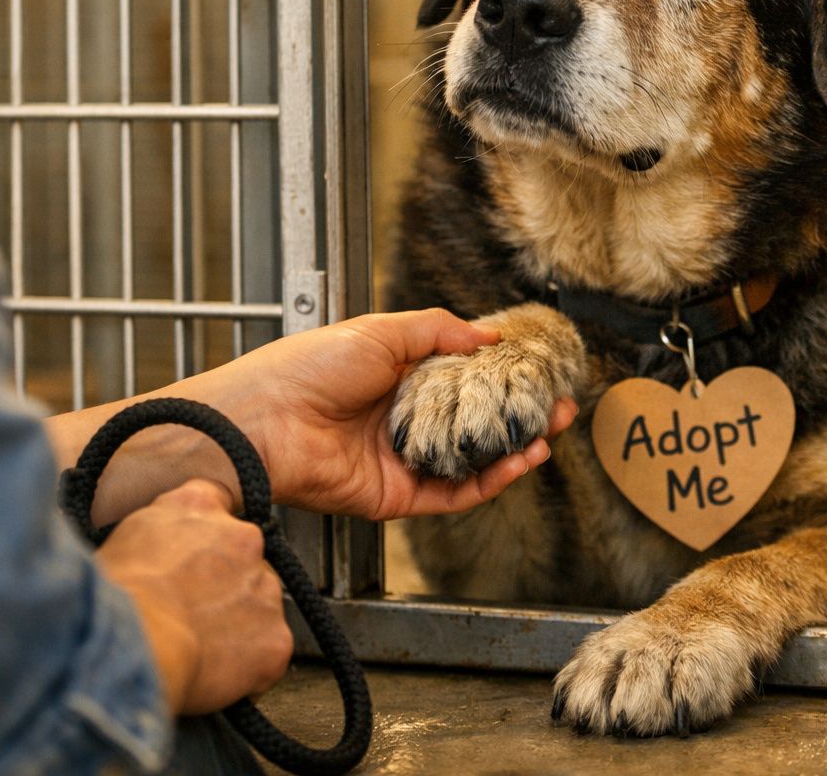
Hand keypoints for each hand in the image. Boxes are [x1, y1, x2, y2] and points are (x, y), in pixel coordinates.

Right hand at [97, 479, 291, 714]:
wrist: (134, 644)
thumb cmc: (112, 599)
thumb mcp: (122, 537)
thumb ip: (156, 529)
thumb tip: (160, 546)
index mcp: (199, 505)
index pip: (215, 503)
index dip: (205, 535)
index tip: (193, 558)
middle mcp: (243, 538)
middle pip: (242, 561)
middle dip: (221, 586)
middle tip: (187, 614)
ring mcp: (265, 588)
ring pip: (257, 608)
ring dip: (236, 626)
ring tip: (194, 648)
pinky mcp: (276, 638)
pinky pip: (265, 654)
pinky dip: (246, 669)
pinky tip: (211, 673)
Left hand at [233, 309, 577, 517]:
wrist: (264, 420)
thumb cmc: (308, 367)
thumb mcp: (381, 330)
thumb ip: (438, 330)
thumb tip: (490, 335)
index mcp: (398, 378)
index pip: (464, 381)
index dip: (503, 379)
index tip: (541, 371)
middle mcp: (404, 421)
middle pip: (475, 424)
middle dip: (519, 418)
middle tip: (561, 408)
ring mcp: (403, 461)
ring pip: (471, 463)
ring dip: (514, 452)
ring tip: (548, 435)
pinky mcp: (397, 497)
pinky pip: (453, 494)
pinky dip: (489, 482)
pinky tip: (517, 462)